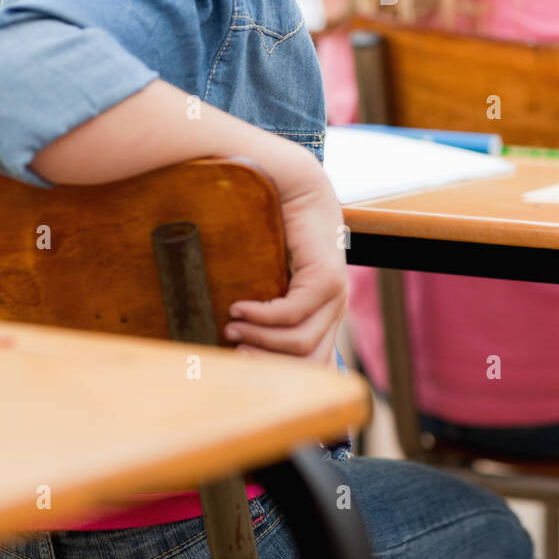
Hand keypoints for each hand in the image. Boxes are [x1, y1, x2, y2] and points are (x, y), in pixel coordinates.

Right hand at [223, 160, 346, 362]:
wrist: (294, 185)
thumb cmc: (274, 229)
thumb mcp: (268, 275)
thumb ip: (261, 304)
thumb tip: (223, 337)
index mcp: (324, 313)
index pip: (312, 365)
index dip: (277, 373)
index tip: (239, 364)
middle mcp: (335, 309)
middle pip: (307, 363)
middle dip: (267, 366)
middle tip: (231, 356)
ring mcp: (335, 295)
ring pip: (299, 344)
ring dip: (260, 341)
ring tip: (229, 330)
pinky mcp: (326, 279)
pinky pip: (292, 313)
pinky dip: (262, 317)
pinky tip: (238, 309)